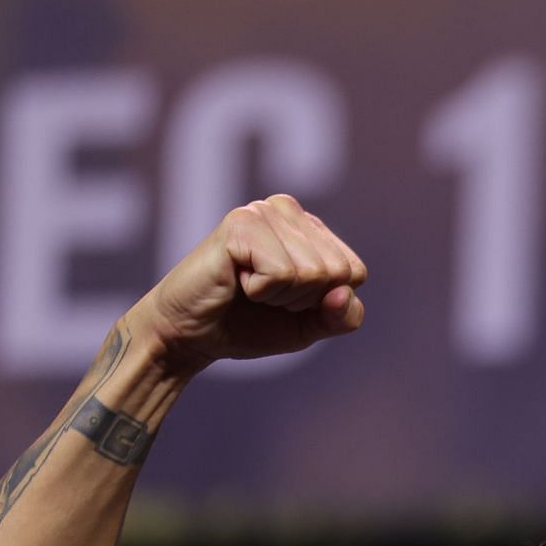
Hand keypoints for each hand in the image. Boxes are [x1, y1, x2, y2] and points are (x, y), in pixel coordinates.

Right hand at [132, 194, 368, 372]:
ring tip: (247, 287)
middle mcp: (289, 210)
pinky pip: (282, 273)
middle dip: (302, 299)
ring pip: (312, 273)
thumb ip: (341, 316)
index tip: (287, 300)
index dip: (324, 301)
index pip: (355, 272)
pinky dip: (261, 291)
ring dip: (279, 296)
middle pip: (337, 272)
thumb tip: (344, 292)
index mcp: (310, 227)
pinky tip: (236, 280)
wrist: (190, 335)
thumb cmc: (248, 325)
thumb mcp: (308, 326)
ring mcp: (263, 211)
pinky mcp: (240, 223)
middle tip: (263, 296)